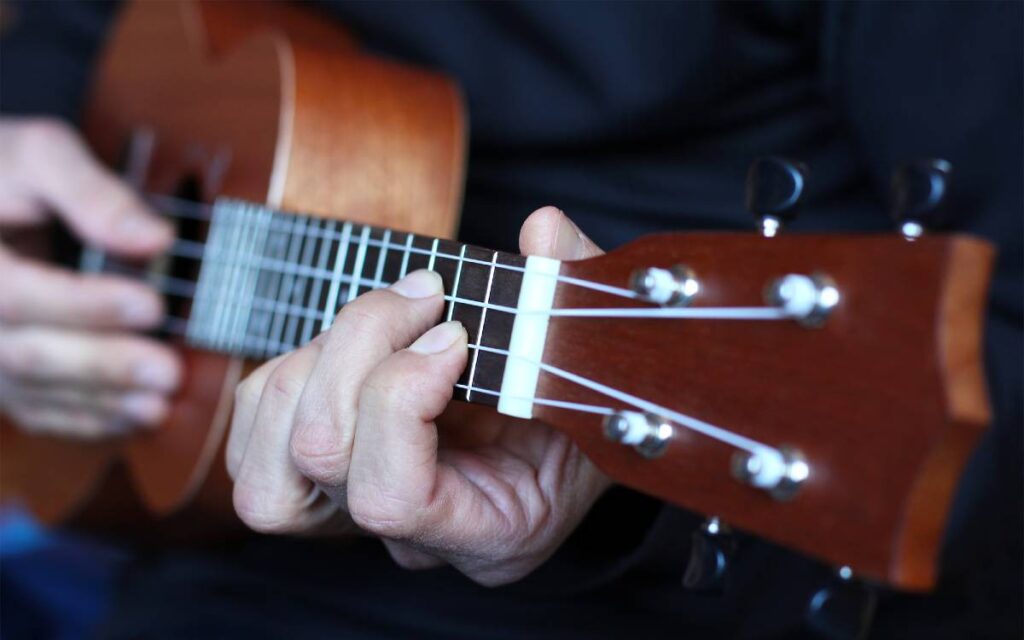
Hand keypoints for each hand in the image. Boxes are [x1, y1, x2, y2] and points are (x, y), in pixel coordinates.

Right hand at [0, 118, 181, 436]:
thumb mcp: (39, 155)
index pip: (17, 295)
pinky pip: (36, 410)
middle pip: (25, 354)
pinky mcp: (0, 376)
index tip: (154, 305)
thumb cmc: (6, 172)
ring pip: (32, 391)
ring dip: (101, 403)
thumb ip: (90, 192)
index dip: (87, 305)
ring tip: (160, 404)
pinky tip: (136, 418)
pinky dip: (86, 420)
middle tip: (168, 371)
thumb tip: (158, 239)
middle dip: (103, 365)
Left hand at [228, 206, 609, 584]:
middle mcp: (411, 537)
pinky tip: (357, 342)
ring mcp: (358, 513)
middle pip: (321, 457)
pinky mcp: (320, 476)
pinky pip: (259, 429)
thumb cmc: (586, 403)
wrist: (565, 432)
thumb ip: (577, 297)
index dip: (402, 399)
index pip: (392, 498)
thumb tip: (543, 231)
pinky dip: (291, 367)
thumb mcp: (600, 359)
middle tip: (427, 293)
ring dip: (320, 357)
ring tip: (389, 317)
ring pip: (269, 455)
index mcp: (489, 533)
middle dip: (360, 348)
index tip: (455, 334)